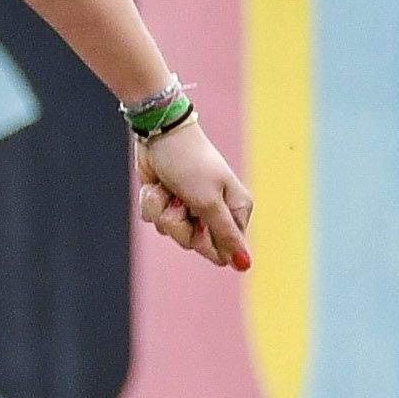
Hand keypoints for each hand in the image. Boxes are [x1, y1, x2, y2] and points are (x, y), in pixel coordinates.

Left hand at [131, 118, 254, 271]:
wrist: (160, 133)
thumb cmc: (191, 163)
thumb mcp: (210, 202)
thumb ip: (226, 235)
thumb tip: (246, 265)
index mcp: (235, 210)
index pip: (225, 250)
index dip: (207, 242)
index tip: (200, 224)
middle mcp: (214, 210)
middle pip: (194, 244)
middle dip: (180, 225)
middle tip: (183, 203)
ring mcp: (188, 206)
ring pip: (171, 232)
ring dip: (164, 210)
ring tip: (170, 189)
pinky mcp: (166, 201)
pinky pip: (154, 219)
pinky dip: (152, 202)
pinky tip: (158, 185)